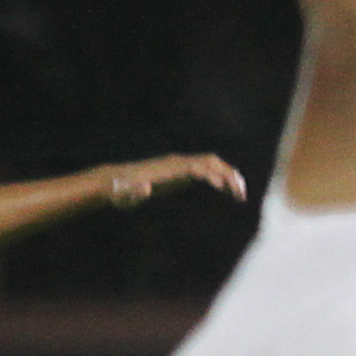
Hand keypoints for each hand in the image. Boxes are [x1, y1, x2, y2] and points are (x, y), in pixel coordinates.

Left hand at [98, 154, 247, 208]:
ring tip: (241, 194)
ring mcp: (180, 165)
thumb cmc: (120, 191)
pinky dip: (222, 178)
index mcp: (167, 167)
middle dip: (227, 175)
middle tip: (241, 194)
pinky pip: (208, 169)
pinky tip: (229, 191)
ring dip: (229, 175)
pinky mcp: (182, 171)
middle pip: (210, 161)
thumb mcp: (123, 193)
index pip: (196, 166)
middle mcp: (177, 162)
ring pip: (213, 163)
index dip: (211, 175)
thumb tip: (144, 187)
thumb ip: (133, 191)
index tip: (224, 189)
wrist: (114, 181)